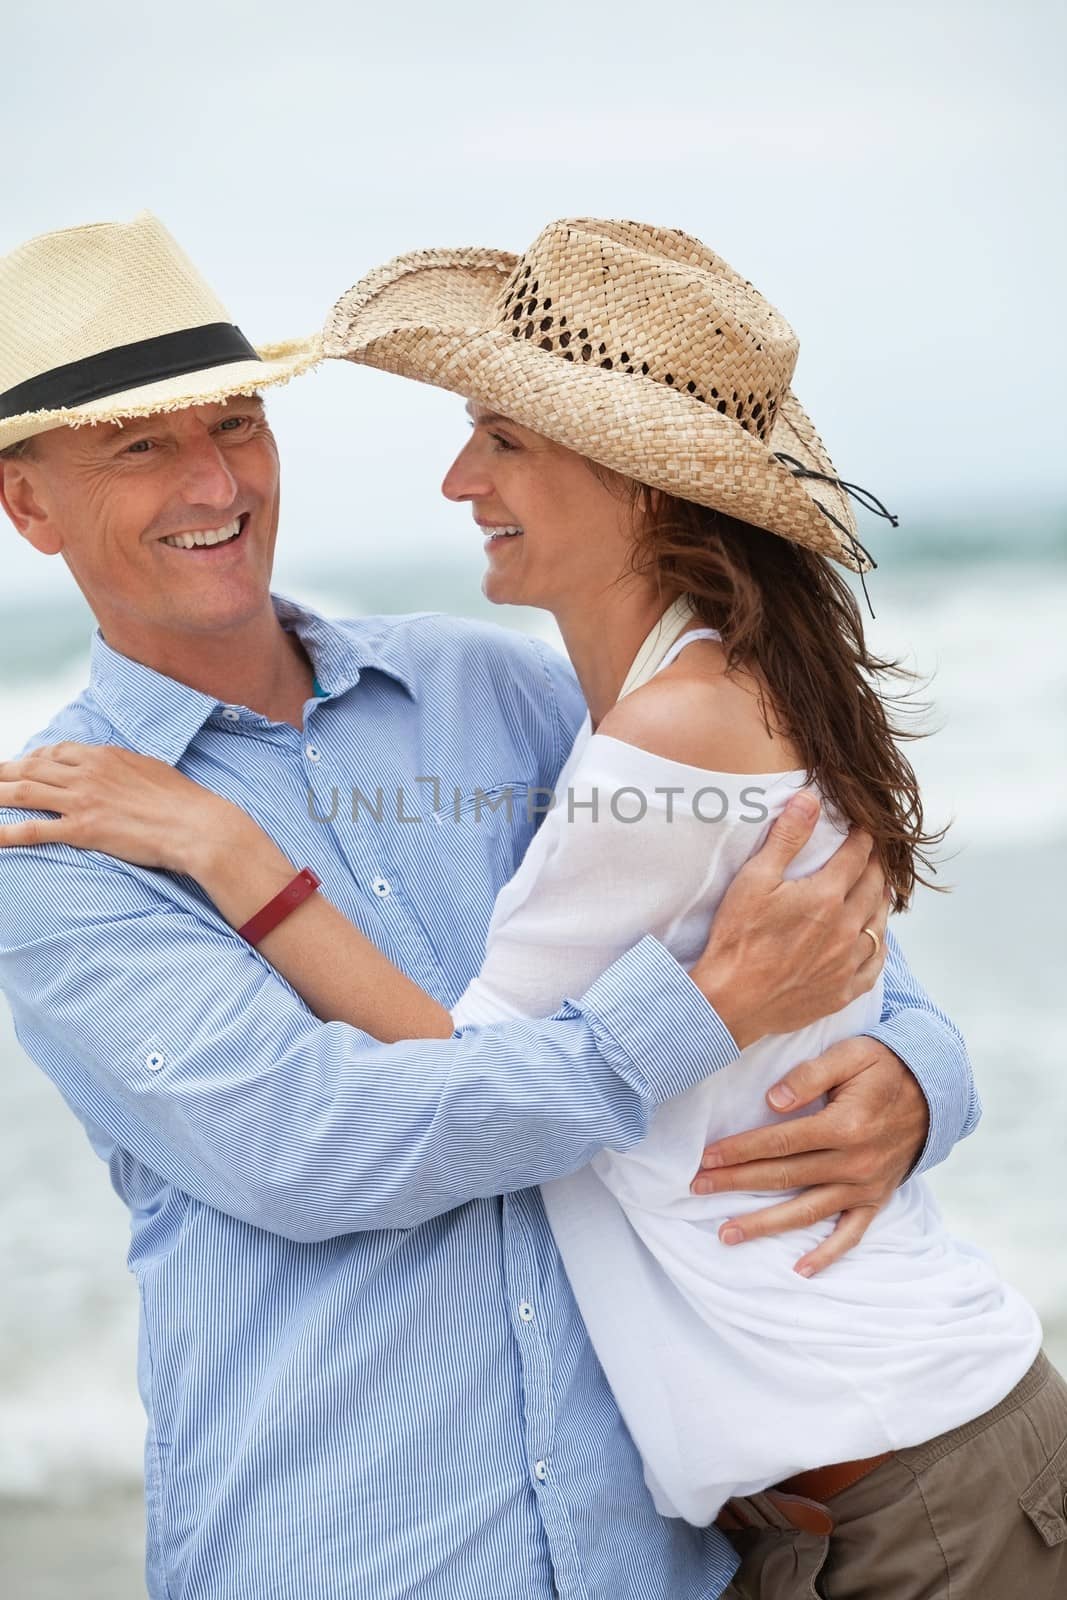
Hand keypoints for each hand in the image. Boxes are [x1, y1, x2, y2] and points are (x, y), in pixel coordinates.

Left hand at [0, 742, 248, 874]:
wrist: (196, 825)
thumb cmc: (182, 801)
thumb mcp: (150, 770)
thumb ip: (124, 766)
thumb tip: (116, 768)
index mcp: (103, 756)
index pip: (55, 752)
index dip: (32, 759)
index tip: (21, 767)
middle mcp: (86, 774)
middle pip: (31, 768)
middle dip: (3, 773)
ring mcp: (82, 801)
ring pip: (24, 792)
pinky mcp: (83, 829)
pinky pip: (34, 829)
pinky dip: (7, 832)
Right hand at [690, 791, 889, 1049]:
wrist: (732, 1000)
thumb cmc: (737, 939)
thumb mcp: (755, 880)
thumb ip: (787, 838)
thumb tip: (810, 800)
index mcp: (827, 896)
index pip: (857, 856)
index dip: (863, 839)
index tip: (864, 829)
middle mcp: (847, 928)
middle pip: (875, 886)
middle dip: (876, 865)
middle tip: (873, 854)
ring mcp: (849, 962)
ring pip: (880, 922)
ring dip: (881, 900)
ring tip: (878, 889)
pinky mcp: (844, 990)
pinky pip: (876, 962)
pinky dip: (878, 943)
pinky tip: (873, 936)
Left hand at [691, 1037, 928, 1273]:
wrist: (934, 1091)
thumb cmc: (883, 1067)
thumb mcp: (851, 1054)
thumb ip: (810, 1075)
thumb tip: (772, 1102)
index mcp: (844, 1125)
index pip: (780, 1142)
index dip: (739, 1150)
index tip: (706, 1158)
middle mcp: (854, 1162)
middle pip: (784, 1177)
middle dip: (736, 1183)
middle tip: (697, 1189)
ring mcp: (865, 1186)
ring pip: (807, 1211)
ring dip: (765, 1225)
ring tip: (726, 1235)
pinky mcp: (876, 1199)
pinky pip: (851, 1234)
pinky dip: (828, 1254)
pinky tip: (801, 1270)